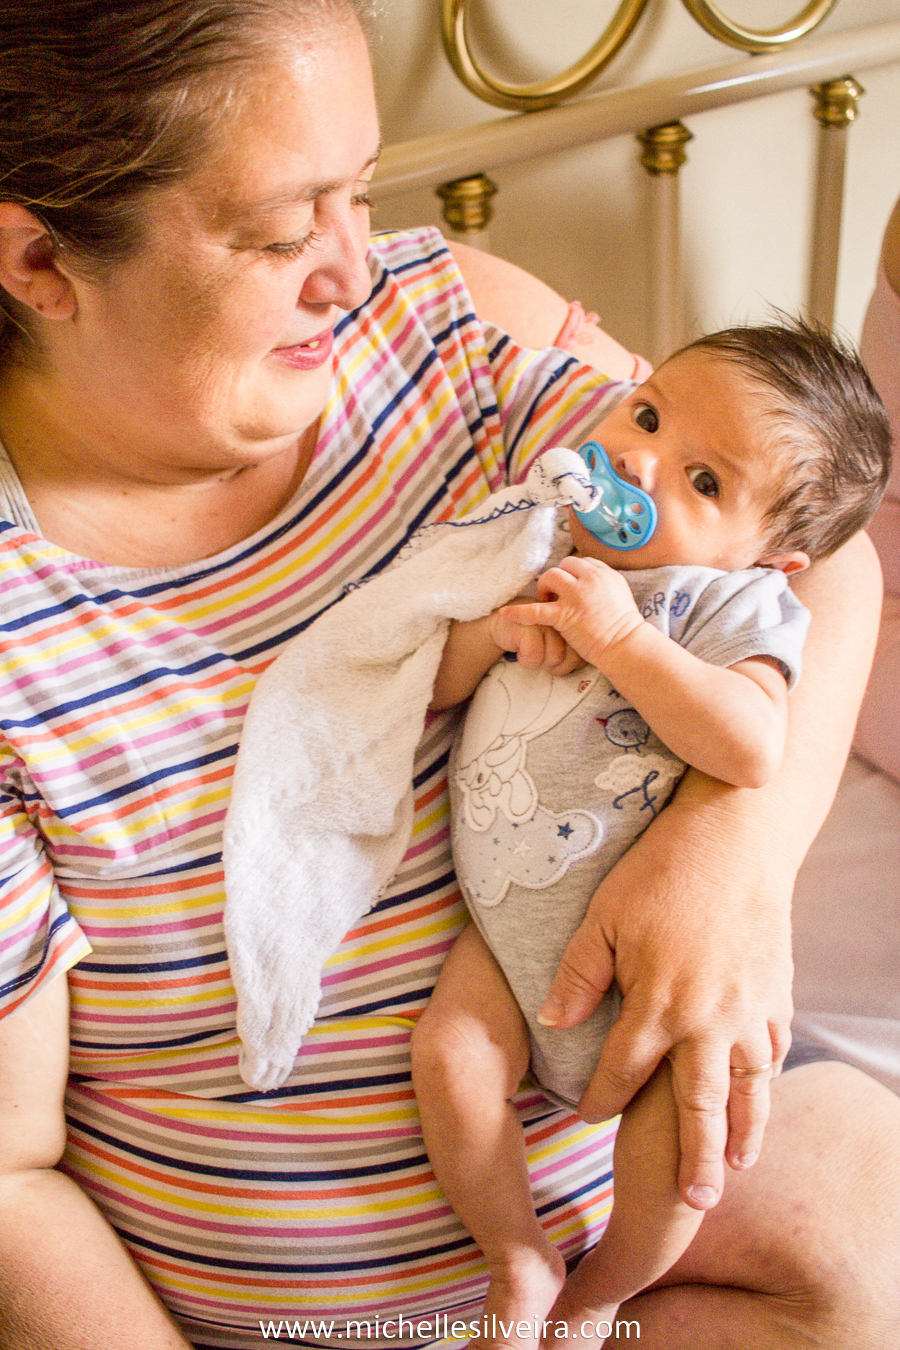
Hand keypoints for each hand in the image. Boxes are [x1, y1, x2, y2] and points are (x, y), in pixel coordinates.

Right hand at [488, 603, 582, 674]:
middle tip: (541, 655)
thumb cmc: (533, 637)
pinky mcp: (530, 621)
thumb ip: (572, 653)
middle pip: (571, 659)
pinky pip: (535, 656)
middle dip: (554, 666)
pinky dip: (526, 659)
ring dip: (539, 662)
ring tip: (531, 649)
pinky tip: (520, 648)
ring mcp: (549, 618)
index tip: (551, 658)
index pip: (582, 657)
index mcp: (576, 624)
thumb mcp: (557, 645)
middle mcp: (566, 618)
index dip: (565, 666)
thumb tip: (578, 664)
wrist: (503, 623)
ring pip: (554, 658)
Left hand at [502, 556, 642, 669]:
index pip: (581, 562)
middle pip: (565, 565)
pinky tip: (506, 613)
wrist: (625, 646)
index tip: (571, 587)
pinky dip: (519, 612)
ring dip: (545, 587)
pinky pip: (536, 610)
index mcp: (604, 574)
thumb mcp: (619, 593)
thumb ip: (603, 584)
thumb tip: (588, 581)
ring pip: (551, 576)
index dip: (573, 574)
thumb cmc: (623, 626)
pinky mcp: (564, 614)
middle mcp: (590, 579)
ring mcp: (577, 595)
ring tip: (547, 601)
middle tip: (558, 595)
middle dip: (558, 578)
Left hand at [536, 774, 793, 1210]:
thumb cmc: (660, 870)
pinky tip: (760, 1100)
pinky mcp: (776, 991)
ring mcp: (749, 1010)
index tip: (587, 1118)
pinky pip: (773, 1051)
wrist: (736, 835)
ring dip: (741, 1134)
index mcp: (657, 1005)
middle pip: (697, 1107)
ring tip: (735, 1173)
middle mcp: (708, 1021)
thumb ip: (577, 976)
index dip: (600, 1100)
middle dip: (691, 1157)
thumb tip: (551, 1024)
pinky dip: (767, 1083)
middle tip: (692, 1204)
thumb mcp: (602, 917)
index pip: (622, 1073)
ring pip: (747, 1090)